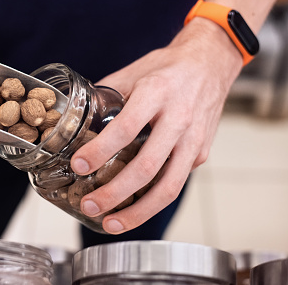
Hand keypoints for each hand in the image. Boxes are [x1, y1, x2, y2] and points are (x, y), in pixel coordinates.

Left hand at [70, 18, 242, 233]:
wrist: (211, 63)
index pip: (127, 128)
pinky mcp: (202, 153)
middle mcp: (179, 118)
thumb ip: (106, 94)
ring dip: (138, 211)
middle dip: (115, 192)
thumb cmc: (168, 68)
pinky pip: (176, 182)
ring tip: (111, 223)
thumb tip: (76, 116)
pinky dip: (152, 200)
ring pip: (168, 186)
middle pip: (147, 166)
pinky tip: (132, 208)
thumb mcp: (134, 71)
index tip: (78, 166)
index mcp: (157, 93)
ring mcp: (194, 140)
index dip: (101, 150)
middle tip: (90, 204)